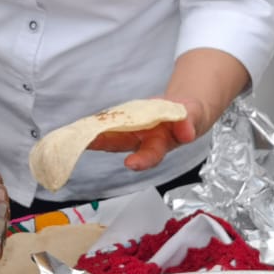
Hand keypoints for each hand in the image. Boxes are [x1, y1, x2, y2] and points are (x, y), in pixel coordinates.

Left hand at [88, 97, 206, 173]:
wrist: (183, 110)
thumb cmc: (188, 118)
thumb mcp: (194, 117)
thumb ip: (189, 123)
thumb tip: (186, 131)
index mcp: (161, 145)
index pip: (151, 155)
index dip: (142, 161)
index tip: (131, 164)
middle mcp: (143, 142)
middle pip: (122, 146)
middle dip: (105, 145)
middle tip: (89, 142)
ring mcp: (133, 132)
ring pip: (112, 137)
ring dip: (95, 136)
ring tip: (78, 133)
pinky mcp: (127, 121)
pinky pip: (111, 122)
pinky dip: (98, 123)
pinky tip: (84, 124)